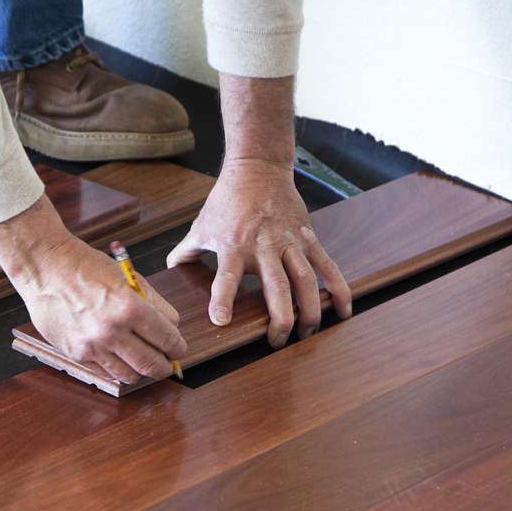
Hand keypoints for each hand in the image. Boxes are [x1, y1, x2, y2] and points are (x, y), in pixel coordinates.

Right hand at [0, 195, 185, 384]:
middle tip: (167, 363)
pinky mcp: (76, 354)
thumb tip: (172, 329)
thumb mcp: (129, 278)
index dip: (178, 347)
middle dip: (165, 366)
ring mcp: (93, 346)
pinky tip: (118, 356)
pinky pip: (106, 372)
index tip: (178, 349)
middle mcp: (112, 330)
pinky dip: (117, 367)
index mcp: (130, 307)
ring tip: (141, 360)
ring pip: (131, 375)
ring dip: (141, 370)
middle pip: (153, 365)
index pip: (168, 340)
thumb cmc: (88, 268)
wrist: (47, 268)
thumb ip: (154, 305)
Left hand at [167, 155, 351, 347]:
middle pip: (276, 286)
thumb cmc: (227, 200)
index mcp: (234, 245)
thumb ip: (185, 251)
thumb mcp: (201, 225)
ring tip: (308, 333)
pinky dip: (338, 288)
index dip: (223, 299)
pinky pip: (327, 266)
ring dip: (310, 310)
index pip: (226, 276)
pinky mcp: (309, 237)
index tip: (222, 321)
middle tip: (277, 342)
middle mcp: (264, 246)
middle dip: (279, 318)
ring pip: (306, 280)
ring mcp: (289, 242)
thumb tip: (169, 271)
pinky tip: (342, 311)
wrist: (258, 168)